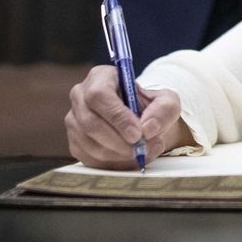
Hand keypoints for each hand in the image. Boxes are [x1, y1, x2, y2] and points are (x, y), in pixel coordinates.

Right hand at [65, 65, 188, 168]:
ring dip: (117, 155)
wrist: (142, 123)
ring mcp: (74, 120)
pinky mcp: (75, 143)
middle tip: (141, 149)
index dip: (117, 117)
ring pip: (88, 143)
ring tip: (143, 153)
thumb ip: (164, 110)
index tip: (137, 133)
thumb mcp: (167, 102)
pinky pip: (88, 158)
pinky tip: (130, 159)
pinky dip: (112, 164)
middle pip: (90, 122)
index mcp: (100, 77)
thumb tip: (148, 128)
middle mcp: (80, 96)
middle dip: (118, 141)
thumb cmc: (151, 107)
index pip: (99, 95)